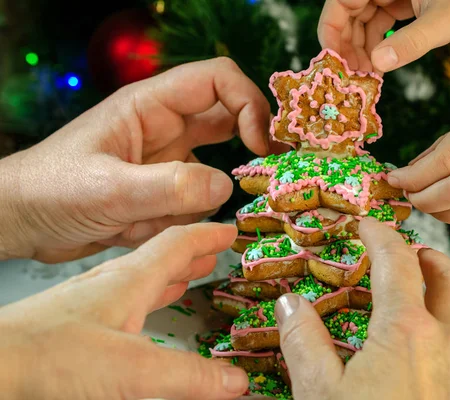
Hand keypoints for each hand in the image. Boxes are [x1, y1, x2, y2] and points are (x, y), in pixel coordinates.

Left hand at [0, 57, 284, 262]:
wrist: (20, 222)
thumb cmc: (50, 190)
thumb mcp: (108, 188)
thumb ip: (169, 187)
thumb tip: (227, 187)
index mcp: (152, 106)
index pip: (218, 80)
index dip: (249, 104)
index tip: (259, 145)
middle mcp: (167, 129)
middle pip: (229, 121)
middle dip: (247, 146)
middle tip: (265, 175)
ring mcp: (167, 163)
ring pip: (213, 175)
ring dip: (195, 203)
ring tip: (150, 220)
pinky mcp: (164, 194)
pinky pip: (195, 206)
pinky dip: (178, 223)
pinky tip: (135, 230)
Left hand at [0, 222, 249, 399]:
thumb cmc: (50, 355)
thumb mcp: (133, 370)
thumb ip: (189, 376)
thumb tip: (236, 382)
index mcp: (130, 281)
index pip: (177, 244)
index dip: (206, 235)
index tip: (229, 229)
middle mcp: (112, 285)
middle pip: (160, 258)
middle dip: (191, 254)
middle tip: (213, 252)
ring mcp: (90, 303)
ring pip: (141, 279)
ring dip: (169, 275)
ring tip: (186, 276)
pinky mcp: (74, 323)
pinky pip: (122, 301)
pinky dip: (144, 299)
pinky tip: (139, 311)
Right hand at [275, 218, 449, 398]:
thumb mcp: (320, 393)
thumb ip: (304, 341)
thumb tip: (290, 306)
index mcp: (406, 332)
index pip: (396, 263)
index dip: (380, 236)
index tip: (369, 225)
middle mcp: (446, 344)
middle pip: (447, 279)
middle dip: (427, 256)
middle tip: (411, 250)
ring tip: (438, 287)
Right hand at [318, 0, 449, 72]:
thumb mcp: (444, 23)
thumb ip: (410, 44)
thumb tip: (377, 66)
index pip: (341, 0)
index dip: (331, 30)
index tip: (332, 60)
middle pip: (349, 10)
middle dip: (347, 43)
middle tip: (352, 75)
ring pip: (363, 17)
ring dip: (361, 46)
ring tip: (366, 75)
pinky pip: (381, 19)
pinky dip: (378, 41)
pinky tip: (381, 63)